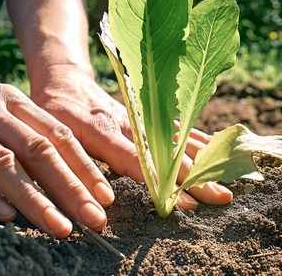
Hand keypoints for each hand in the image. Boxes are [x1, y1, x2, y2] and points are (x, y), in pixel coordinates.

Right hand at [0, 53, 113, 238]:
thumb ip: (24, 131)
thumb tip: (62, 171)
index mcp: (13, 100)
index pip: (57, 135)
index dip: (84, 166)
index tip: (106, 197)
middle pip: (38, 150)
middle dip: (70, 187)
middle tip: (94, 219)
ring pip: (3, 162)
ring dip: (33, 197)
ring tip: (57, 226)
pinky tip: (2, 214)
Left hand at [28, 64, 232, 210]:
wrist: (64, 80)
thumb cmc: (52, 114)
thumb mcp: (52, 137)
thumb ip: (72, 165)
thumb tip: (98, 201)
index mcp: (101, 130)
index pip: (136, 159)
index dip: (161, 180)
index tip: (183, 200)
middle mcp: (128, 122)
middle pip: (167, 152)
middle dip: (195, 175)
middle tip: (220, 197)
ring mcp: (142, 116)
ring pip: (178, 138)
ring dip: (204, 159)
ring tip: (228, 180)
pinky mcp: (148, 113)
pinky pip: (177, 126)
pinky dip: (199, 139)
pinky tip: (218, 151)